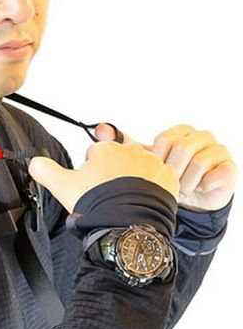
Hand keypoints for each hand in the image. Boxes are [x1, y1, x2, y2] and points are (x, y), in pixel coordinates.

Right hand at [28, 129, 179, 213]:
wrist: (126, 225)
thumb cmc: (97, 205)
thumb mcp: (61, 186)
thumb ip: (44, 170)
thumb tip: (34, 162)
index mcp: (106, 149)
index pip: (95, 151)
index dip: (90, 168)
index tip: (90, 184)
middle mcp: (131, 151)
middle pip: (119, 156)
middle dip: (113, 170)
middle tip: (107, 193)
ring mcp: (152, 163)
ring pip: (140, 165)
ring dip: (133, 177)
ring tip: (124, 198)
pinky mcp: (168, 178)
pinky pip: (160, 177)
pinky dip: (152, 186)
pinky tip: (141, 199)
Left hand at [93, 123, 237, 212]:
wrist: (193, 199)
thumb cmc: (167, 178)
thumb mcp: (144, 162)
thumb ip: (125, 145)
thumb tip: (101, 129)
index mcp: (179, 132)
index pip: (164, 140)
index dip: (156, 161)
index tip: (152, 175)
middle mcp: (200, 137)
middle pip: (182, 149)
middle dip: (171, 172)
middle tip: (166, 185)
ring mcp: (217, 150)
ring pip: (199, 161)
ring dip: (185, 181)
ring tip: (180, 190)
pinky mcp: (228, 168)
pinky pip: (217, 174)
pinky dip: (202, 185)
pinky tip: (196, 190)